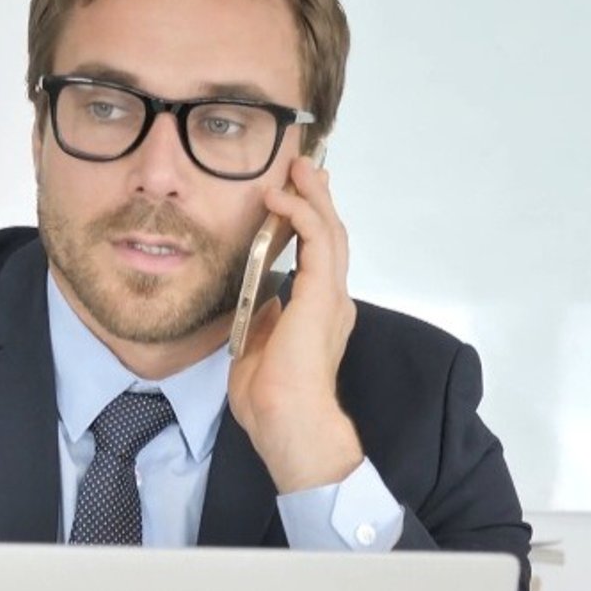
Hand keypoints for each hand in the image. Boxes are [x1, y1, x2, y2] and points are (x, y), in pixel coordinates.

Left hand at [228, 153, 364, 493]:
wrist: (288, 424)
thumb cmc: (273, 402)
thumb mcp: (258, 351)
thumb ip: (264, 322)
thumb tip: (261, 303)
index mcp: (320, 314)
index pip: (319, 257)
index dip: (311, 222)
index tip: (296, 196)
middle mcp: (332, 301)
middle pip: (330, 234)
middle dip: (317, 197)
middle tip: (303, 167)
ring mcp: (330, 296)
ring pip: (328, 230)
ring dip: (312, 195)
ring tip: (297, 167)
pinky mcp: (322, 294)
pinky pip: (316, 240)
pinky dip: (300, 213)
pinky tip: (281, 197)